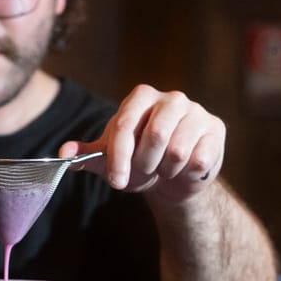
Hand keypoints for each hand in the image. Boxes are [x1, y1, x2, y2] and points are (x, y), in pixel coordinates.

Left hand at [59, 85, 224, 201]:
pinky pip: (199, 160)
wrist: (173, 178)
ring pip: (178, 150)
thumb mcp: (111, 160)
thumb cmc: (138, 163)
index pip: (126, 125)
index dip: (119, 157)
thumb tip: (64, 152)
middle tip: (144, 172)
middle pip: (156, 135)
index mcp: (141, 97)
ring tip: (164, 169)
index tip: (115, 183)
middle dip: (145, 165)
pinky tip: (184, 170)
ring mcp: (197, 112)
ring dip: (166, 171)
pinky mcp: (216, 129)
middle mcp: (171, 98)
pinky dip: (186, 174)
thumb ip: (88, 155)